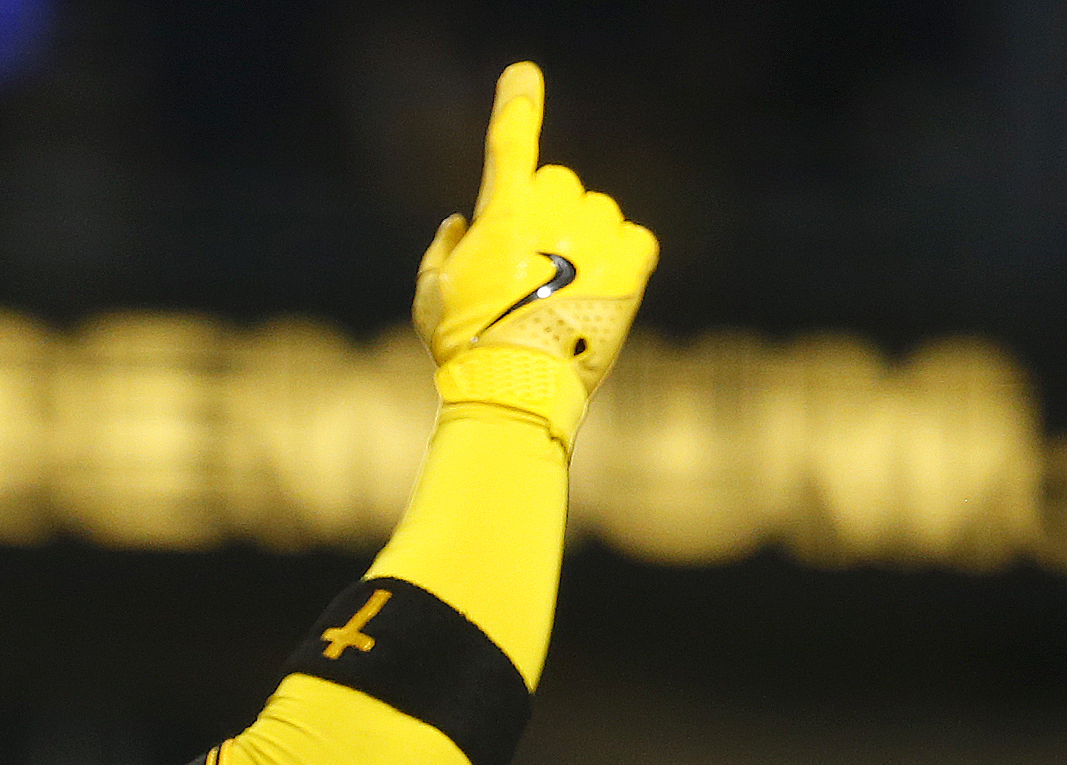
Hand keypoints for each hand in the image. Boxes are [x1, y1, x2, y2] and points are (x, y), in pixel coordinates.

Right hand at [410, 63, 657, 446]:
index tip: (523, 75)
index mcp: (502, 212)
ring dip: (584, 241)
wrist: (516, 388)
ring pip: (597, 213)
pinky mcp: (630, 263)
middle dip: (547, 214)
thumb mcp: (431, 298)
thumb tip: (460, 223)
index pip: (509, 141)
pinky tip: (600, 290)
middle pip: (558, 183)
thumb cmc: (465, 347)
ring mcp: (594, 235)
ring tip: (565, 294)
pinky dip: (622, 258)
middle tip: (533, 269)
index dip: (516, 103)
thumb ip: (442, 252)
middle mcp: (552, 211)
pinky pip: (635, 238)